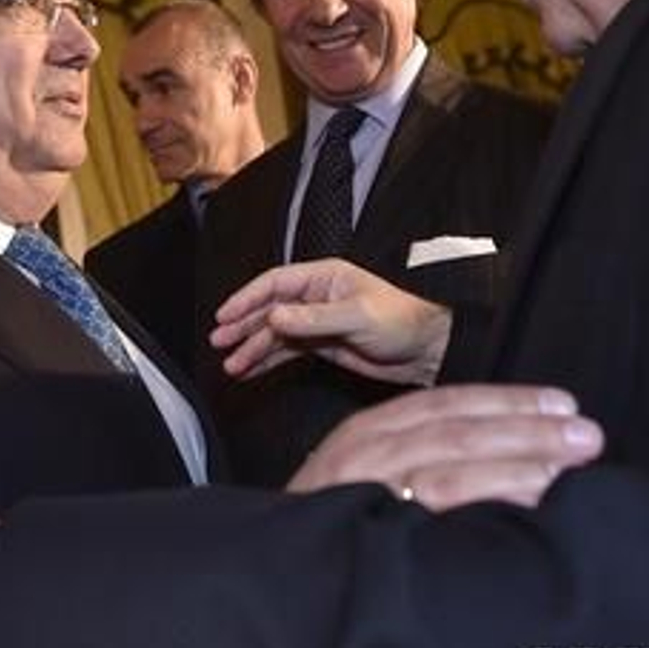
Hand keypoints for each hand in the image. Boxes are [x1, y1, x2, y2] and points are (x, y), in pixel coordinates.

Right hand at [211, 259, 451, 386]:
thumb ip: (313, 318)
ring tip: (230, 365)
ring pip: (275, 334)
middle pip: (269, 308)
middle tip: (218, 342)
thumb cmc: (404, 320)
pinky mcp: (324, 346)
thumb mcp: (357, 316)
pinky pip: (287, 352)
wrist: (430, 349)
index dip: (247, 298)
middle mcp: (318, 297)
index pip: (275, 283)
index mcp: (325, 277)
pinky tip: (250, 370)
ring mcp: (319, 322)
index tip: (225, 315)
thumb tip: (274, 316)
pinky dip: (267, 361)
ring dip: (252, 348)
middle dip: (242, 325)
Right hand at [288, 383, 603, 511]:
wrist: (265, 572)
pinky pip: (434, 503)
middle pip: (458, 428)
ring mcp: (362, 486)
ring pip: (450, 461)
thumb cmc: (325, 526)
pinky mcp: (363, 525)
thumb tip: (504, 453)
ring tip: (568, 465)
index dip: (508, 402)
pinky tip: (526, 499)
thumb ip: (421, 460)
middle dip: (526, 427)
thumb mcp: (367, 479)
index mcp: (369, 431)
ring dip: (517, 459)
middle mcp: (364, 450)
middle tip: (586, 434)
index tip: (561, 405)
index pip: (449, 406)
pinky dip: (485, 494)